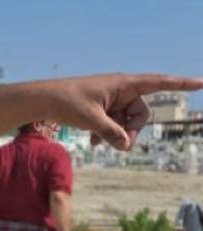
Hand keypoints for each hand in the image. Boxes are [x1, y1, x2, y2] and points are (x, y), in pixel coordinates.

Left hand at [43, 75, 202, 150]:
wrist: (42, 100)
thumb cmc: (66, 102)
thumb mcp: (91, 119)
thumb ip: (111, 132)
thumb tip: (126, 146)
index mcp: (123, 83)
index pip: (159, 82)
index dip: (181, 84)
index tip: (202, 83)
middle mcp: (121, 89)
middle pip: (141, 113)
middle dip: (132, 131)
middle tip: (120, 147)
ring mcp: (112, 99)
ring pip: (126, 122)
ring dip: (117, 135)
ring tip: (99, 144)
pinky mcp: (102, 108)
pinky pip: (115, 124)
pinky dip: (108, 134)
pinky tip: (95, 144)